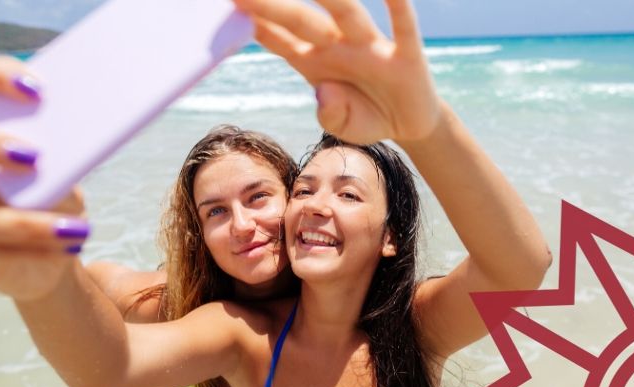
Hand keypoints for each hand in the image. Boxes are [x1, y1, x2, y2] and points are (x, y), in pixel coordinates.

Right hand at [0, 56, 88, 300]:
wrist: (50, 251)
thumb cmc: (56, 194)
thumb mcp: (68, 165)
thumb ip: (70, 142)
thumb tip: (105, 120)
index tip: (38, 89)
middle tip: (34, 156)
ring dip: (30, 222)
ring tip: (78, 227)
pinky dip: (41, 249)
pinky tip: (72, 246)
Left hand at [233, 0, 441, 144]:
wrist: (408, 124)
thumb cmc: (366, 117)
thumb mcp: (341, 127)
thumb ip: (330, 115)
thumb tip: (325, 92)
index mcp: (314, 62)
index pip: (278, 39)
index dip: (253, 23)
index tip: (225, 5)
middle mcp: (339, 47)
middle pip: (302, 20)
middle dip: (272, 4)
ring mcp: (371, 47)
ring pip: (347, 14)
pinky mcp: (406, 55)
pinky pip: (403, 26)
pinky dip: (398, 5)